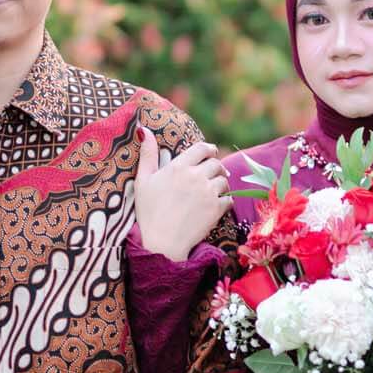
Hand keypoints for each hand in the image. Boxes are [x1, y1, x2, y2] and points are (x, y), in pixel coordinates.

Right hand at [134, 128, 230, 260]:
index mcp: (178, 167)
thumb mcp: (142, 181)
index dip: (208, 149)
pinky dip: (225, 201)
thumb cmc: (149, 212)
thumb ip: (147, 154)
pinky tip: (216, 206)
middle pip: (216, 163)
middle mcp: (195, 176)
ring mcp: (208, 192)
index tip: (209, 153)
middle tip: (212, 174)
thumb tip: (143, 130)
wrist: (162, 242)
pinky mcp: (216, 209)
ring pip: (224, 180)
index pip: (201, 148)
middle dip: (215, 167)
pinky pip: (229, 199)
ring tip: (214, 190)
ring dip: (221, 184)